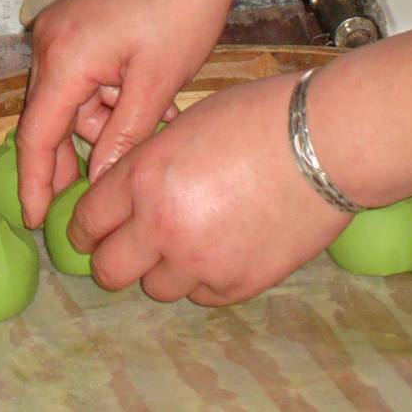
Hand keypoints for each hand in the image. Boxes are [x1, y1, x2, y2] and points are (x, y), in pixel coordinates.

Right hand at [16, 0, 246, 227]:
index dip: (34, 182)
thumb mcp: (157, 81)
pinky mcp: (84, 20)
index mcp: (63, 58)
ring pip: (78, 97)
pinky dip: (115, 93)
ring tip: (161, 120)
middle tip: (110, 187)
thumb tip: (99, 184)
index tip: (34, 220)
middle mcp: (52, 41)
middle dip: (85, 149)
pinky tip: (154, 99)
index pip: (35, 136)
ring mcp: (66, 27)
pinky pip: (89, 73)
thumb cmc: (181, 2)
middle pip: (55, 116)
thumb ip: (124, 136)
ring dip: (111, 118)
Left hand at [67, 73, 351, 304]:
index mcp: (142, 177)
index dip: (86, 228)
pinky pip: (202, 296)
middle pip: (109, 270)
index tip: (92, 231)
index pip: (88, 221)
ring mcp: (199, 261)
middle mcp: (161, 225)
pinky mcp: (237, 284)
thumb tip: (129, 194)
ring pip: (156, 288)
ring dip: (164, 269)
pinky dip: (206, 278)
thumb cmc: (259, 116)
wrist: (325, 142)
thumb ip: (149, 165)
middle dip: (113, 259)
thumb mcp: (185, 126)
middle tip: (127, 248)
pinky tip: (224, 248)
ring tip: (189, 241)